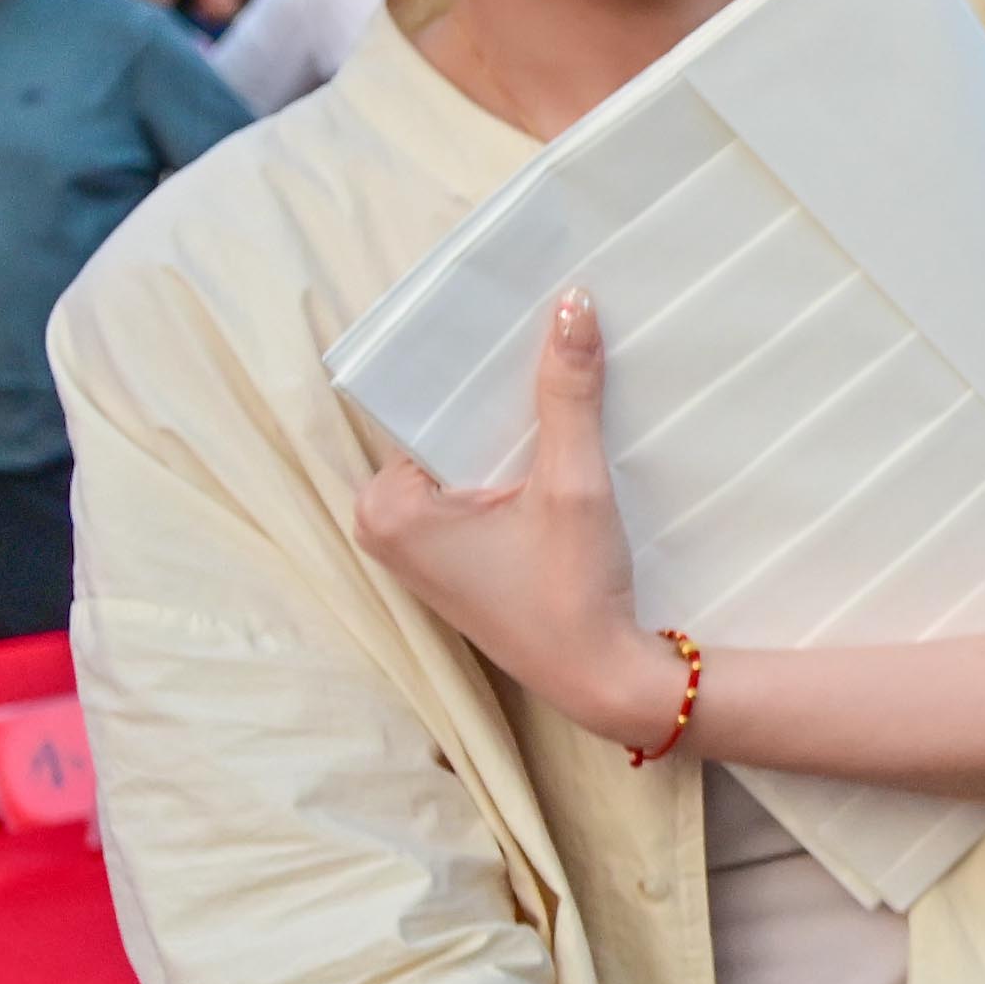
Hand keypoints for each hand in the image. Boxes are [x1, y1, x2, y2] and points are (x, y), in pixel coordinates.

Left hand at [351, 291, 674, 746]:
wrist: (602, 679)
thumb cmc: (572, 593)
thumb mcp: (572, 483)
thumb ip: (567, 393)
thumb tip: (573, 304)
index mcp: (386, 506)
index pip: (428, 406)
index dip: (478, 367)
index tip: (517, 321)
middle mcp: (381, 526)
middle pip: (444, 431)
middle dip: (494, 399)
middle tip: (545, 343)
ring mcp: (412, 549)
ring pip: (462, 459)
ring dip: (507, 434)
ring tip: (557, 387)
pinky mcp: (447, 562)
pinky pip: (470, 490)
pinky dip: (507, 470)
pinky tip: (549, 446)